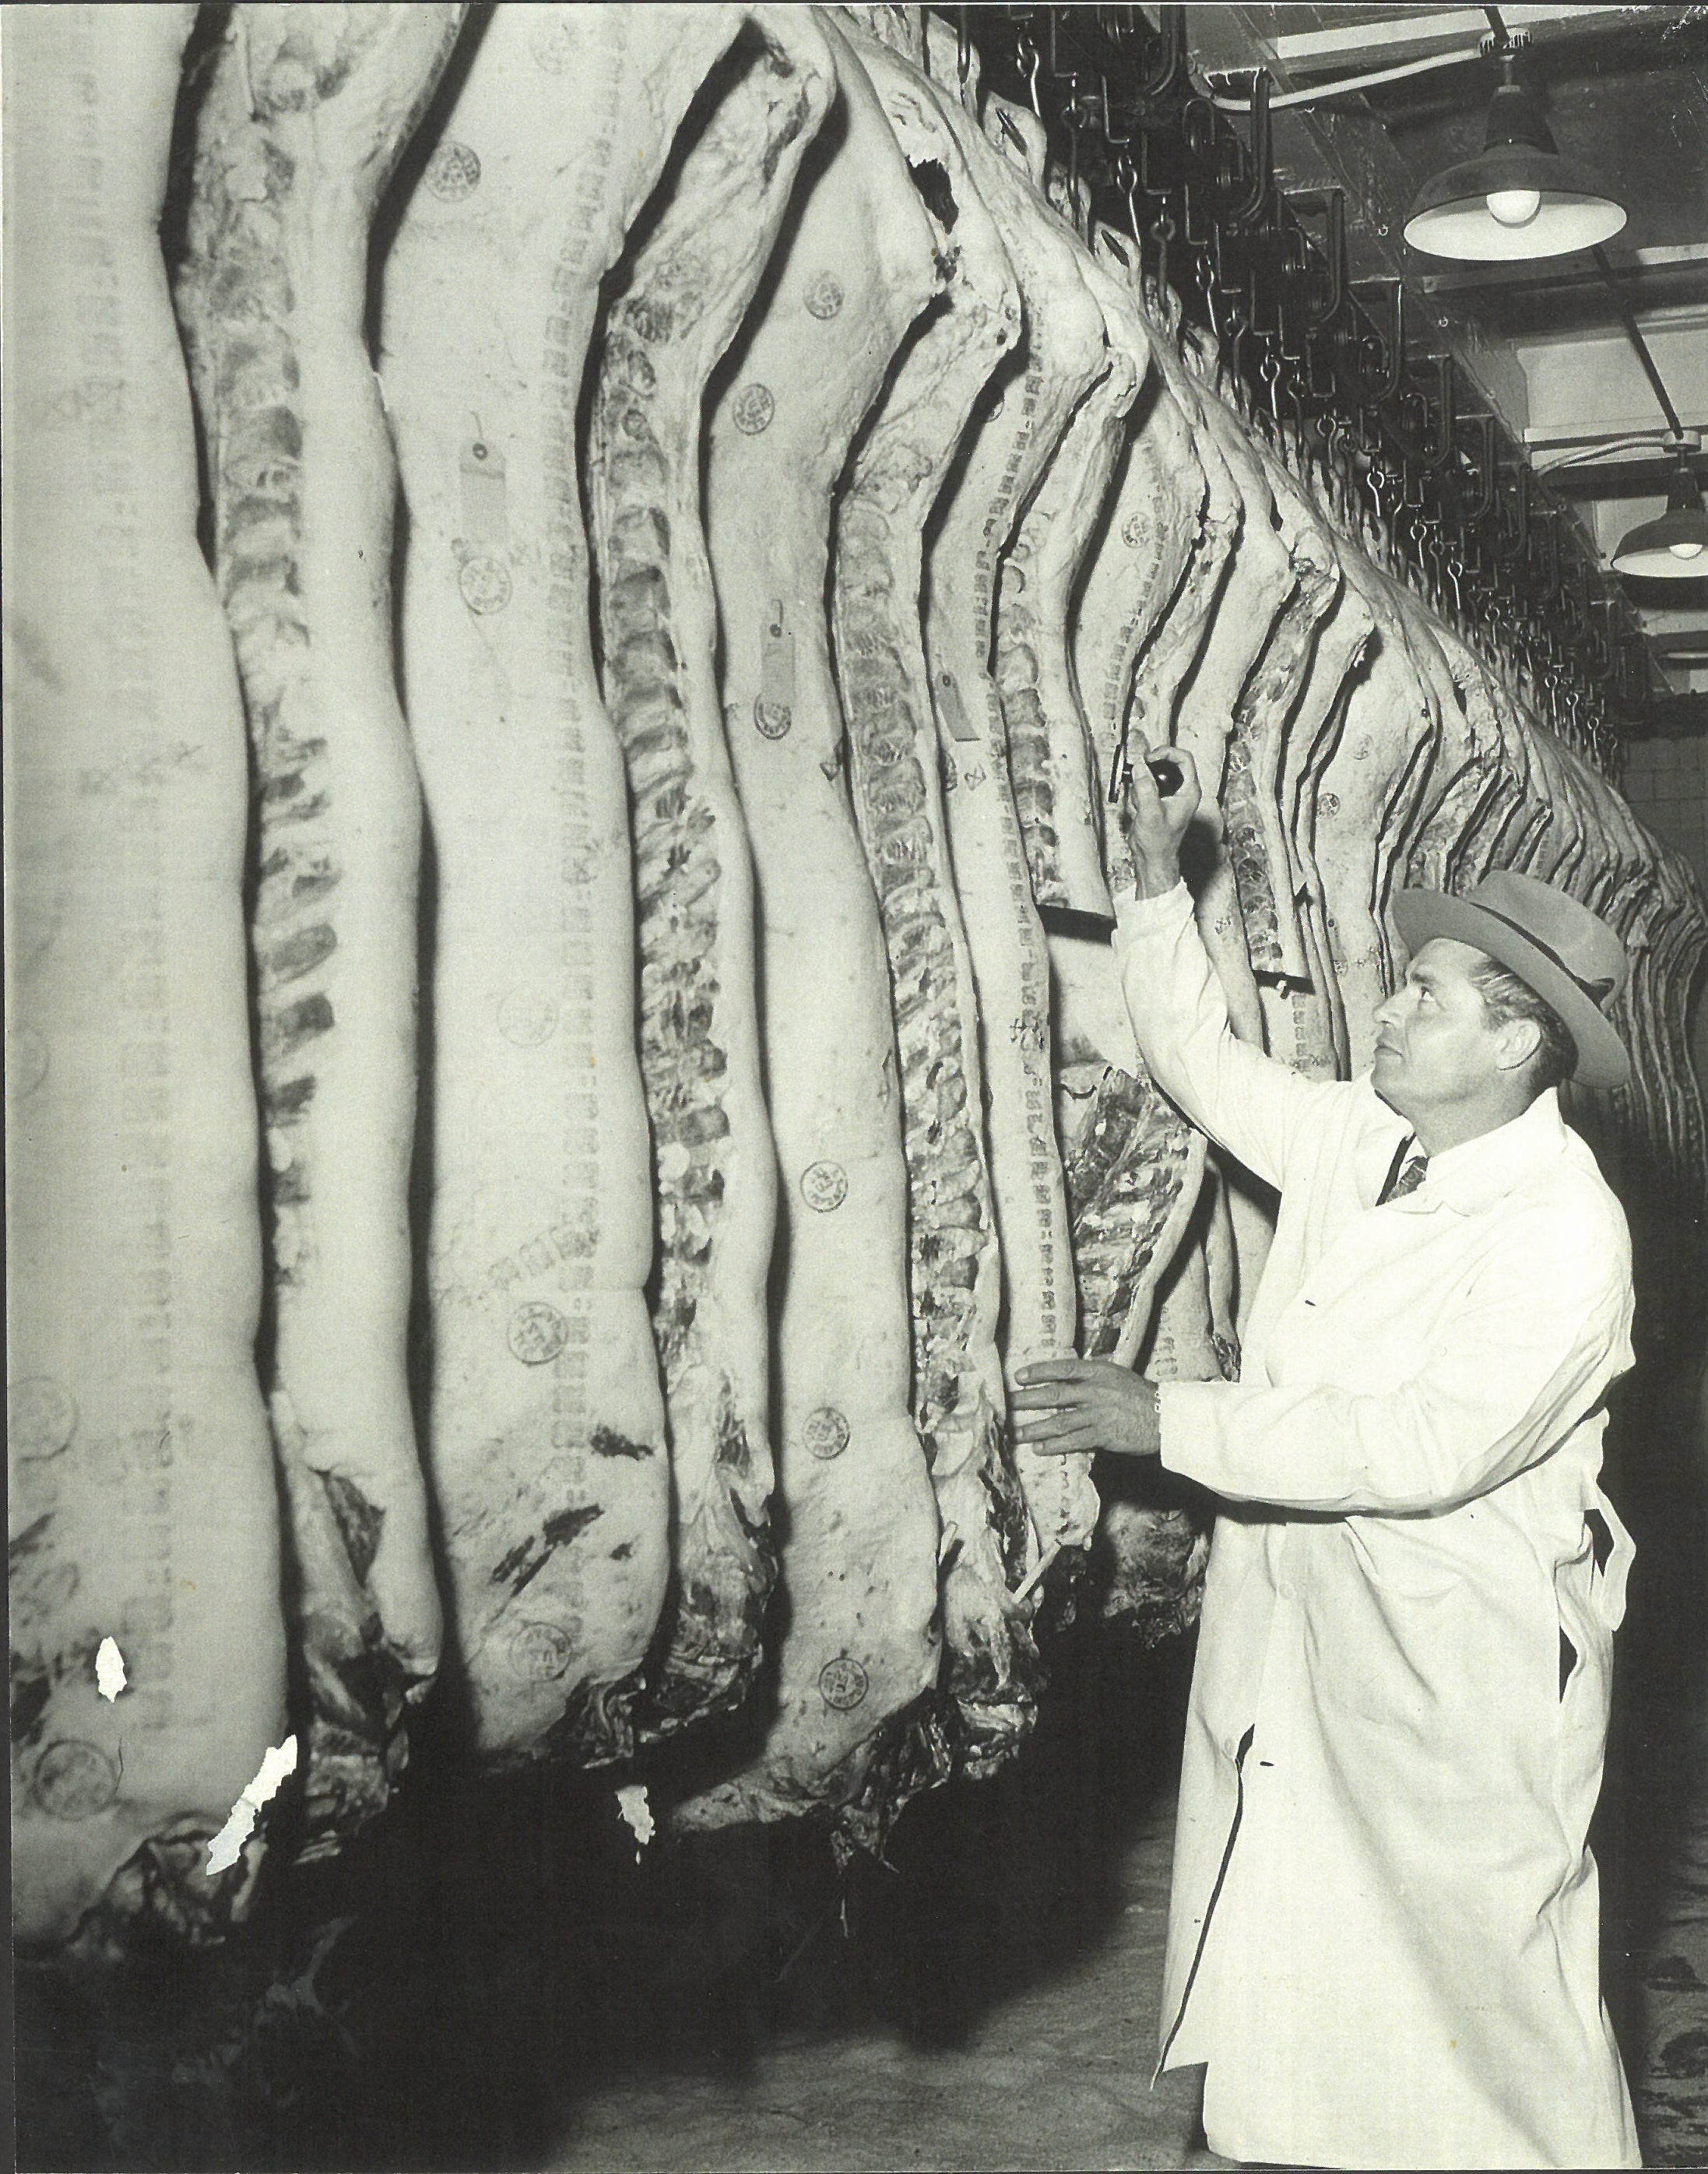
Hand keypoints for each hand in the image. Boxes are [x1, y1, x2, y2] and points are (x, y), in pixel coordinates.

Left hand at [1011, 1359, 1161, 1458]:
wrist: (1165, 1417)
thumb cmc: (1140, 1396)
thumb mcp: (1116, 1377)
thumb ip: (1091, 1378)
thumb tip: (1064, 1381)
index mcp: (1099, 1372)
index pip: (1063, 1369)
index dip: (1039, 1372)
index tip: (1019, 1376)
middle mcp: (1096, 1390)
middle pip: (1055, 1395)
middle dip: (1029, 1400)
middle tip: (1008, 1404)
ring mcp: (1099, 1413)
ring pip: (1060, 1421)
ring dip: (1036, 1428)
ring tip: (1017, 1433)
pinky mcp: (1104, 1434)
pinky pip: (1074, 1440)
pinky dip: (1055, 1445)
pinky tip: (1040, 1448)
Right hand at [1120, 737, 1201, 898]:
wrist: (1153, 860)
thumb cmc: (1158, 842)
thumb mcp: (1150, 812)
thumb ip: (1145, 787)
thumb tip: (1139, 767)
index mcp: (1189, 791)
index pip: (1183, 758)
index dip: (1165, 753)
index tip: (1148, 758)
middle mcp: (1181, 791)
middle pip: (1165, 764)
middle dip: (1148, 772)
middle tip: (1137, 777)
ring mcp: (1169, 796)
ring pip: (1151, 776)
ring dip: (1140, 788)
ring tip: (1140, 807)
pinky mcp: (1157, 801)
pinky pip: (1143, 788)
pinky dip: (1136, 797)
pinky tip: (1138, 812)